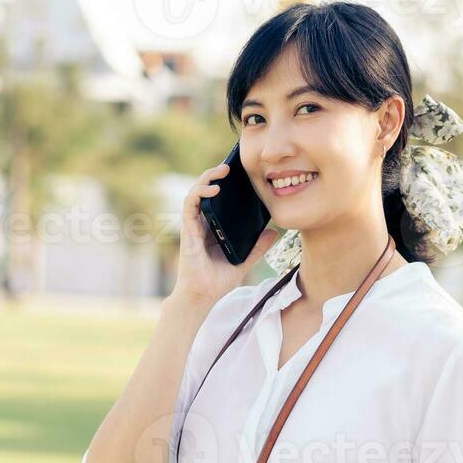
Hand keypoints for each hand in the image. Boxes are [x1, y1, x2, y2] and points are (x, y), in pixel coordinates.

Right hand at [170, 162, 279, 307]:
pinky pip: (190, 204)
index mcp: (213, 228)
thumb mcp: (245, 260)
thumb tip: (275, 232)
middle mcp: (202, 223)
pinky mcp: (188, 229)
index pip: (216, 200)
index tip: (239, 174)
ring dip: (207, 178)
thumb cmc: (218, 281)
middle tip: (231, 166)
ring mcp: (193, 225)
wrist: (203, 296)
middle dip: (215, 175)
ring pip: (196, 192)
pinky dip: (199, 193)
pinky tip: (214, 189)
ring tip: (223, 170)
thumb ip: (258, 246)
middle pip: (205, 191)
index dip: (224, 184)